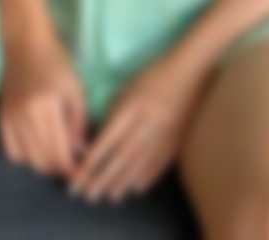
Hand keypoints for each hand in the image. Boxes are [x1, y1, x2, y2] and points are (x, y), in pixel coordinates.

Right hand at [0, 34, 89, 179]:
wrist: (25, 43)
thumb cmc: (56, 63)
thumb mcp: (75, 89)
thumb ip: (78, 123)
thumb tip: (79, 153)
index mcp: (46, 106)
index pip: (58, 152)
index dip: (70, 168)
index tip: (80, 172)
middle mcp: (25, 114)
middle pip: (42, 160)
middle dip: (58, 167)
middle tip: (70, 161)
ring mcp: (10, 116)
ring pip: (27, 159)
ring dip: (42, 162)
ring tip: (55, 151)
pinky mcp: (0, 117)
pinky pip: (10, 151)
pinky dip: (24, 156)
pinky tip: (35, 145)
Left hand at [66, 51, 210, 203]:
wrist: (189, 73)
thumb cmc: (153, 76)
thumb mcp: (127, 89)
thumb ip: (114, 114)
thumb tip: (98, 141)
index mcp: (132, 108)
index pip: (108, 140)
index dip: (92, 160)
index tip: (79, 175)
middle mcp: (147, 124)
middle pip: (121, 158)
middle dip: (102, 179)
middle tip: (88, 195)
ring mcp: (163, 135)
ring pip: (139, 165)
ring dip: (122, 182)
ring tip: (108, 196)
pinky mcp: (176, 140)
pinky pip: (158, 164)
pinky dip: (146, 177)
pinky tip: (135, 188)